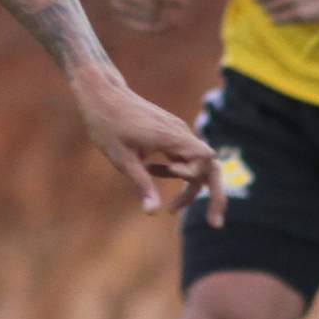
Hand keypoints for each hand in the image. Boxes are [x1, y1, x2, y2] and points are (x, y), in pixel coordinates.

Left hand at [73, 74, 227, 225]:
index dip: (194, 175)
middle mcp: (181, 133)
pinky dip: (177, 171)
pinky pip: (185, 155)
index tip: (171, 176)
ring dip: (190, 186)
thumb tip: (152, 212)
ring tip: (172, 209)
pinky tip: (152, 171)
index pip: (204, 159)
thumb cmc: (108, 125)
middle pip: (211, 166)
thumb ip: (141, 184)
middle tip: (215, 223)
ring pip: (198, 163)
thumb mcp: (121, 159)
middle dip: (215, 194)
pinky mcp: (172, 132)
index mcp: (172, 136)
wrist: (103, 95)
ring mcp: (179, 132)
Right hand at [109, 0, 185, 31]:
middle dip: (165, 4)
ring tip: (160, 1)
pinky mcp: (120, 15)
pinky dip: (155, 30)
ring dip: (161, 12)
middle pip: (151, 8)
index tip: (184, 4)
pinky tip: (167, 27)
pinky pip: (140, 29)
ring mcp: (117, 3)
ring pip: (148, 19)